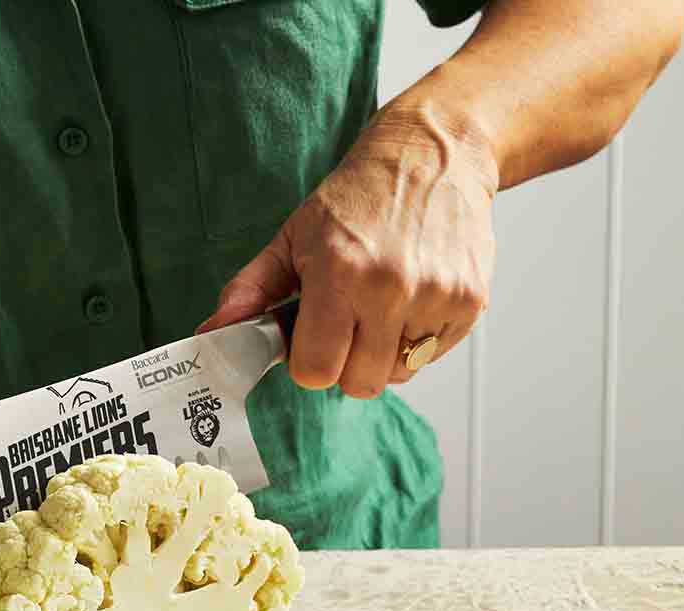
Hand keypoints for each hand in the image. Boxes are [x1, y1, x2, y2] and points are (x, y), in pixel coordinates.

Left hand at [197, 102, 498, 397]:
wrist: (434, 153)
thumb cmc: (361, 196)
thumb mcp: (295, 234)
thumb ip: (253, 288)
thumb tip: (214, 331)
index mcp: (340, 272)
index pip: (316, 372)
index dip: (311, 362)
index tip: (315, 340)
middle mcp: (391, 288)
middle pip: (360, 385)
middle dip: (348, 363)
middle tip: (351, 321)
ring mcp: (435, 297)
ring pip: (399, 373)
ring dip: (386, 351)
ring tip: (385, 304)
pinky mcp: (469, 304)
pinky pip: (433, 355)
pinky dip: (420, 337)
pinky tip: (415, 295)